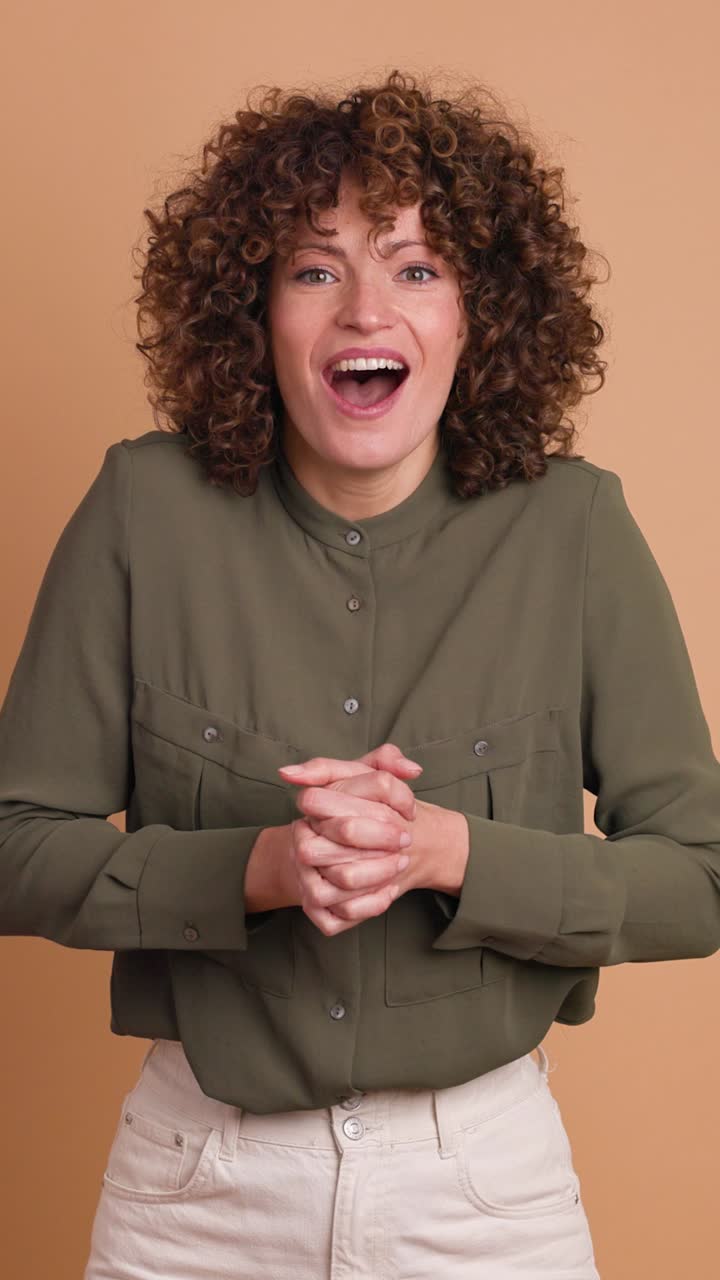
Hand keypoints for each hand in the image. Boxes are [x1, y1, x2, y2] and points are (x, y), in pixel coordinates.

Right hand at [278, 742, 421, 935]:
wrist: (328, 854)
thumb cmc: (351, 810)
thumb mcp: (362, 779)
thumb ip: (385, 762)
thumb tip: (413, 769)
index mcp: (311, 806)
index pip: (343, 797)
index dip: (381, 804)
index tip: (409, 811)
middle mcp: (302, 843)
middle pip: (346, 833)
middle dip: (385, 837)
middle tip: (408, 839)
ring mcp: (305, 877)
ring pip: (344, 879)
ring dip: (382, 873)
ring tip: (401, 863)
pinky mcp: (315, 909)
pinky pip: (341, 914)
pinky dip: (371, 905)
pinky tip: (390, 891)